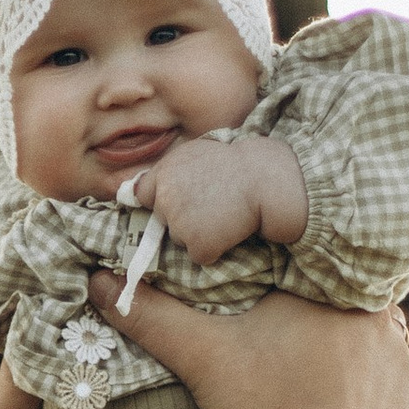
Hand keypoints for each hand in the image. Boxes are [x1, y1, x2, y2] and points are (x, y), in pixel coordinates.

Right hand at [116, 284, 408, 408]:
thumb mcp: (202, 358)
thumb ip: (153, 316)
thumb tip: (100, 282)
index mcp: (327, 287)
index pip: (303, 268)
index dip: (280, 284)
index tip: (259, 306)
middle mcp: (377, 313)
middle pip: (337, 304)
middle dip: (312, 322)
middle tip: (279, 349)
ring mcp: (400, 358)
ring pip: (367, 344)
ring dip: (343, 358)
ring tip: (308, 384)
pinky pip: (390, 387)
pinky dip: (368, 398)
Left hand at [120, 134, 308, 265]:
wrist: (266, 179)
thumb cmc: (238, 164)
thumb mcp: (198, 152)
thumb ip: (171, 172)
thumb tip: (141, 189)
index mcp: (164, 174)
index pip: (141, 195)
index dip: (158, 201)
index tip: (174, 202)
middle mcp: (165, 200)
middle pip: (164, 222)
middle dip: (181, 219)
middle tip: (210, 206)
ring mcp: (179, 225)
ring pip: (181, 241)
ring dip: (199, 235)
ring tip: (224, 215)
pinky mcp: (198, 245)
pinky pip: (201, 256)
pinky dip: (215, 250)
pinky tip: (230, 231)